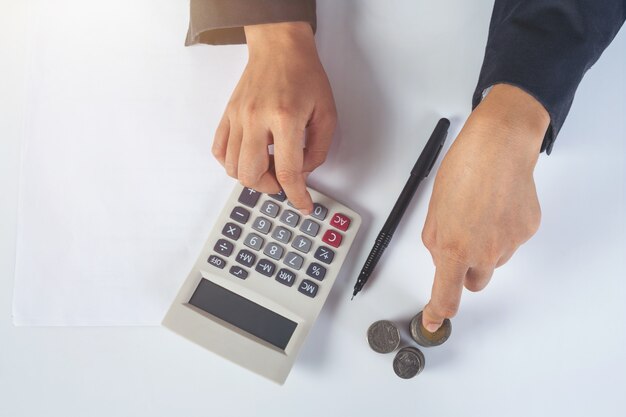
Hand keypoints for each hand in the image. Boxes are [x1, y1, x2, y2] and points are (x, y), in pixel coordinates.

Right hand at [212, 22, 336, 213]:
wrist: (279, 46)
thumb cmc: (304, 75)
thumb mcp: (326, 113)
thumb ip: (318, 149)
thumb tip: (303, 173)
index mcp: (285, 118)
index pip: (288, 171)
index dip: (296, 195)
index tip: (303, 204)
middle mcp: (256, 119)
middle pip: (251, 174)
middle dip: (270, 187)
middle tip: (283, 180)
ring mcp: (238, 117)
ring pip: (232, 167)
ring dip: (251, 177)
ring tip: (267, 167)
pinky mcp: (227, 115)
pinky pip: (219, 151)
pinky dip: (231, 164)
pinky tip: (247, 158)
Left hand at [421, 84, 549, 331]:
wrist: (498, 148)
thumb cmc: (462, 172)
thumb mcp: (434, 211)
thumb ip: (436, 243)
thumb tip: (442, 262)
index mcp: (453, 249)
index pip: (446, 296)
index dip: (438, 312)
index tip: (434, 321)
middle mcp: (483, 253)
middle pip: (473, 282)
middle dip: (464, 269)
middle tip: (460, 240)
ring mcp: (509, 244)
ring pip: (493, 260)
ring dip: (484, 248)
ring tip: (479, 212)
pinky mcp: (527, 231)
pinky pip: (511, 242)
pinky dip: (502, 230)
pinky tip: (497, 206)